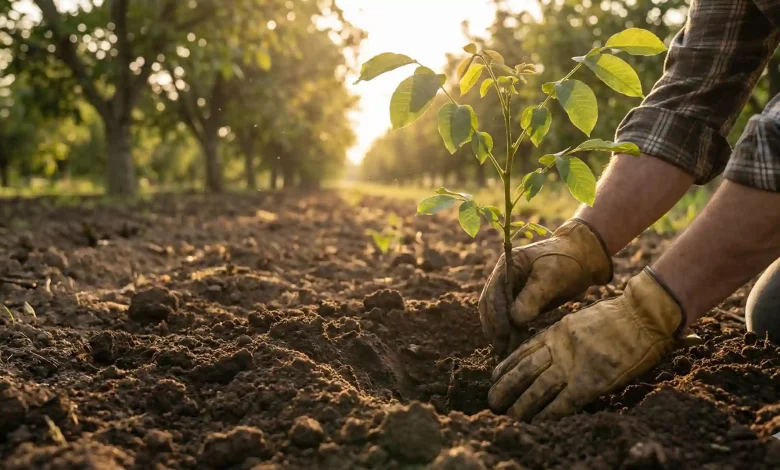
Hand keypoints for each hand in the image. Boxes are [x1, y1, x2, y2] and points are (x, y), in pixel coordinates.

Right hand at [478, 219, 611, 356]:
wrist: (583, 258)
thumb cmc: (568, 262)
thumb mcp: (552, 277)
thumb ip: (532, 296)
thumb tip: (515, 320)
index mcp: (507, 266)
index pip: (493, 294)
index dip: (497, 316)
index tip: (504, 335)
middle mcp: (504, 277)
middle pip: (489, 305)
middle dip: (494, 327)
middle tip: (502, 347)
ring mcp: (510, 288)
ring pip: (496, 313)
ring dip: (499, 331)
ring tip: (506, 349)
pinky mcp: (520, 299)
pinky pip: (509, 317)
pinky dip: (509, 330)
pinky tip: (515, 342)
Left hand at [487, 268, 683, 421]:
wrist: (642, 315)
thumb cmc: (616, 317)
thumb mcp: (578, 320)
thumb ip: (561, 336)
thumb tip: (547, 350)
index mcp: (556, 332)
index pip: (522, 351)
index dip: (506, 367)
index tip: (494, 377)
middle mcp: (559, 348)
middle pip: (524, 371)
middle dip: (506, 387)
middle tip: (492, 401)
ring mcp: (574, 365)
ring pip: (538, 388)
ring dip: (521, 405)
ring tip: (509, 416)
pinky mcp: (591, 381)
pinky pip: (564, 402)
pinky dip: (548, 413)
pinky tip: (537, 421)